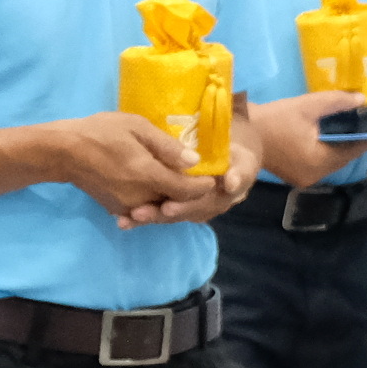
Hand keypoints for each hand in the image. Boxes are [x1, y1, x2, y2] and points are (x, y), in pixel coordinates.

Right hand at [22, 112, 219, 218]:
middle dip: (191, 193)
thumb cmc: (100, 132)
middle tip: (202, 179)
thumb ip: (167, 146)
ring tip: (182, 181)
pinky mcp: (117, 209)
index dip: (203, 185)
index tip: (213, 176)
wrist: (62, 152)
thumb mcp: (137, 127)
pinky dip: (155, 201)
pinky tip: (158, 187)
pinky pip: (144, 208)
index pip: (187, 191)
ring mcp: (127, 207)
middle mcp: (140, 198)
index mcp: (148, 176)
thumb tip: (194, 161)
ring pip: (161, 207)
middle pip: (176, 202)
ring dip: (173, 198)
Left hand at [130, 118, 262, 226]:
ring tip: (127, 218)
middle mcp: (211, 205)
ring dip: (150, 217)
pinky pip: (163, 210)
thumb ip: (239, 169)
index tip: (168, 207)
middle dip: (161, 214)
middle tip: (139, 213)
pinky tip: (124, 218)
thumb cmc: (236, 149)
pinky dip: (145, 215)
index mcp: (228, 194)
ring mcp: (196, 206)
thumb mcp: (242, 157)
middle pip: (183, 213)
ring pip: (172, 214)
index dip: (186, 207)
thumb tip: (231, 183)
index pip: (207, 203)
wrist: (235, 152)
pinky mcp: (180, 202)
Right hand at [251, 90, 366, 187]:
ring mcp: (305, 178)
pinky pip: (321, 163)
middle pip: (344, 158)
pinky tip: (331, 136)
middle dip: (356, 141)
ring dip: (341, 146)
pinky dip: (328, 151)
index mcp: (320, 161)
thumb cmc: (274, 118)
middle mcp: (316, 175)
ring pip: (333, 161)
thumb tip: (362, 100)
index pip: (353, 150)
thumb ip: (336, 102)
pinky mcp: (297, 176)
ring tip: (353, 128)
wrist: (242, 133)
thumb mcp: (307, 106)